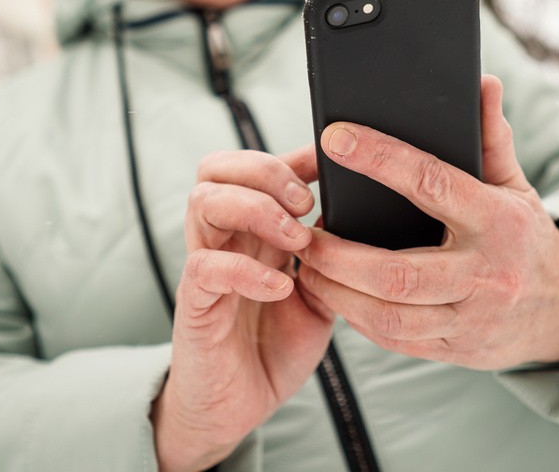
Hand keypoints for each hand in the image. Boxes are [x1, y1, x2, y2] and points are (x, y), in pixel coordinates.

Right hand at [153, 149, 333, 471]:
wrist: (240, 404)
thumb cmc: (276, 342)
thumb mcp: (320, 293)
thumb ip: (331, 256)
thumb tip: (363, 219)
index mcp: (252, 228)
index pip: (253, 165)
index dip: (291, 155)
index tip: (331, 160)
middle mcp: (224, 237)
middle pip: (216, 168)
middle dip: (265, 171)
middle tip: (306, 201)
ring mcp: (205, 266)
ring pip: (203, 202)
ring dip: (256, 210)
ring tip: (297, 240)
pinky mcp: (195, 304)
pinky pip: (206, 267)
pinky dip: (246, 270)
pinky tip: (280, 286)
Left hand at [296, 74, 558, 370]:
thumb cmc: (525, 236)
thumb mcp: (515, 185)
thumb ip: (491, 138)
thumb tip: (482, 83)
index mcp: (497, 221)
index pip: (432, 184)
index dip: (380, 159)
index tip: (334, 138)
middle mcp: (485, 274)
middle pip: (399, 273)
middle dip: (340, 256)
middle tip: (302, 234)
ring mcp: (470, 319)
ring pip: (390, 315)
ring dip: (337, 292)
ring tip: (306, 265)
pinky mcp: (455, 349)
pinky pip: (394, 339)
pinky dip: (355, 317)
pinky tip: (331, 293)